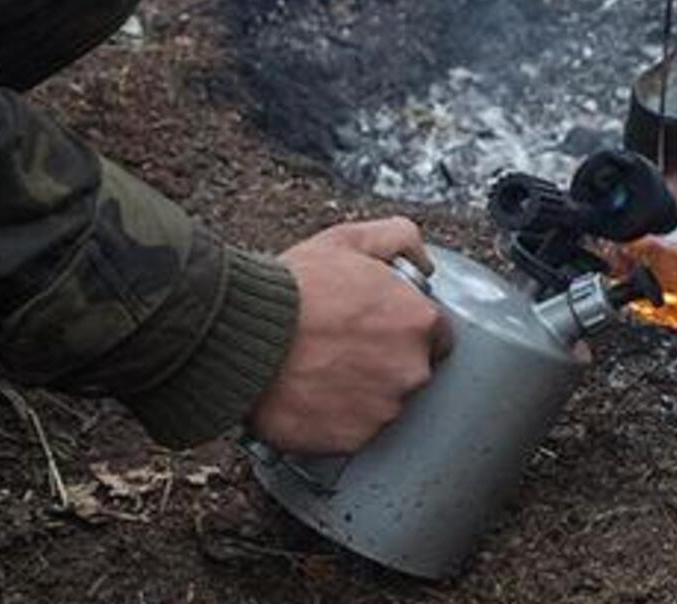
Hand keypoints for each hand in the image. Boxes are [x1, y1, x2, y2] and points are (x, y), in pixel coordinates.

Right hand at [249, 218, 451, 455]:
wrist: (240, 334)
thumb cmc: (292, 289)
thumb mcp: (349, 240)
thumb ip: (398, 238)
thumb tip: (423, 260)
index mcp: (418, 322)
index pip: (436, 336)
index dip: (407, 331)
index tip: (382, 331)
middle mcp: (411, 368)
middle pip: (412, 371)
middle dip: (385, 362)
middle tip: (346, 349)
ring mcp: (384, 407)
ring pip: (384, 403)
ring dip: (362, 392)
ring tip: (324, 372)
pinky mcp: (354, 438)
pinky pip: (356, 431)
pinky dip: (338, 419)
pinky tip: (314, 396)